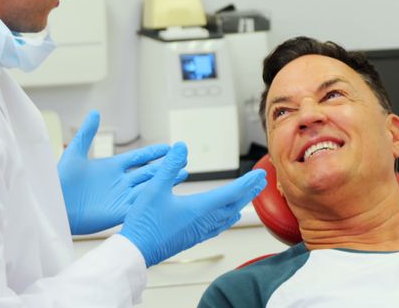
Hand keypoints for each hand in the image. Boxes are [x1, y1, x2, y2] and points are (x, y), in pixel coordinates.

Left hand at [58, 110, 185, 234]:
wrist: (55, 205)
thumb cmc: (60, 181)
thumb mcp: (74, 153)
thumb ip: (87, 133)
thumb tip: (94, 112)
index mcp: (110, 167)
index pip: (138, 158)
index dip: (153, 152)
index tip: (169, 146)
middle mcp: (119, 182)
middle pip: (148, 172)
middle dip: (166, 166)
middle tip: (183, 159)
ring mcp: (120, 197)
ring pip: (149, 187)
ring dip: (165, 181)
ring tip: (184, 174)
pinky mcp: (118, 212)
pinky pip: (140, 204)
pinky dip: (154, 199)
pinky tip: (167, 194)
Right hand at [120, 142, 266, 266]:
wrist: (137, 251)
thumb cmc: (144, 222)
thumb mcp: (154, 188)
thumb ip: (168, 167)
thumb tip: (181, 147)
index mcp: (200, 208)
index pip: (231, 193)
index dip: (247, 183)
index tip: (260, 174)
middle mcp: (204, 221)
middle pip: (234, 204)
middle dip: (249, 191)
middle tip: (261, 181)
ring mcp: (200, 231)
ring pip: (228, 216)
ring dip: (240, 203)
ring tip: (248, 196)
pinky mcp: (193, 237)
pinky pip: (219, 226)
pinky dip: (228, 217)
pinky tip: (227, 217)